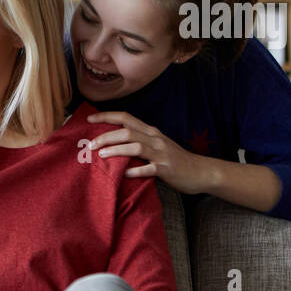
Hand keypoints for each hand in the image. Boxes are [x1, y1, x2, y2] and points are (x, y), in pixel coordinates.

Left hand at [86, 111, 213, 194]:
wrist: (202, 171)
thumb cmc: (175, 159)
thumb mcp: (156, 146)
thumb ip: (138, 142)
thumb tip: (112, 143)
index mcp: (150, 132)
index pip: (126, 118)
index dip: (107, 116)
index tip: (88, 120)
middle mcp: (155, 139)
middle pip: (127, 131)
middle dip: (106, 136)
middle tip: (89, 145)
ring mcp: (161, 153)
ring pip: (136, 147)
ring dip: (117, 150)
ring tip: (101, 154)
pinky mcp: (166, 169)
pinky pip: (149, 168)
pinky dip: (135, 170)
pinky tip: (124, 174)